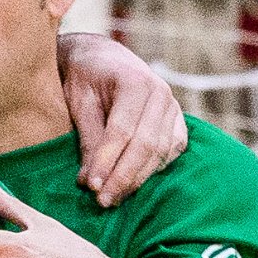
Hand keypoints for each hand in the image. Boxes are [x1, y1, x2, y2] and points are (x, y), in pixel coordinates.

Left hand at [59, 32, 187, 202]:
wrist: (102, 56)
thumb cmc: (86, 77)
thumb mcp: (79, 102)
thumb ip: (88, 139)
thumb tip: (89, 181)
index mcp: (135, 81)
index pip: (122, 130)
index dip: (107, 161)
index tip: (91, 186)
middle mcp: (160, 93)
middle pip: (146, 145)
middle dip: (123, 177)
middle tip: (102, 201)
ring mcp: (173, 106)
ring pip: (160, 152)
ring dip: (137, 179)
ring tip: (113, 198)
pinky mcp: (177, 120)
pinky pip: (172, 150)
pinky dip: (154, 169)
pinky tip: (134, 183)